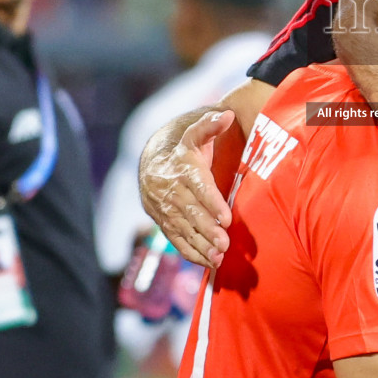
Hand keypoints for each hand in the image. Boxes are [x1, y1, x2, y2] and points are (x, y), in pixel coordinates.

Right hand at [140, 110, 234, 267]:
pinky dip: (191, 252)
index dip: (211, 202)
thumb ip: (211, 125)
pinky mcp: (162, 222)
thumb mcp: (196, 134)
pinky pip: (175, 239)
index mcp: (181, 167)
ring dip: (200, 245)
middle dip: (207, 229)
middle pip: (190, 212)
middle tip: (225, 244)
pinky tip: (207, 263)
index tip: (226, 218)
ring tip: (219, 258)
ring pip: (182, 229)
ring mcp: (164, 208)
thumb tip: (226, 114)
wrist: (151, 162)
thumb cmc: (184, 149)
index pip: (198, 186)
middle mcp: (170, 189)